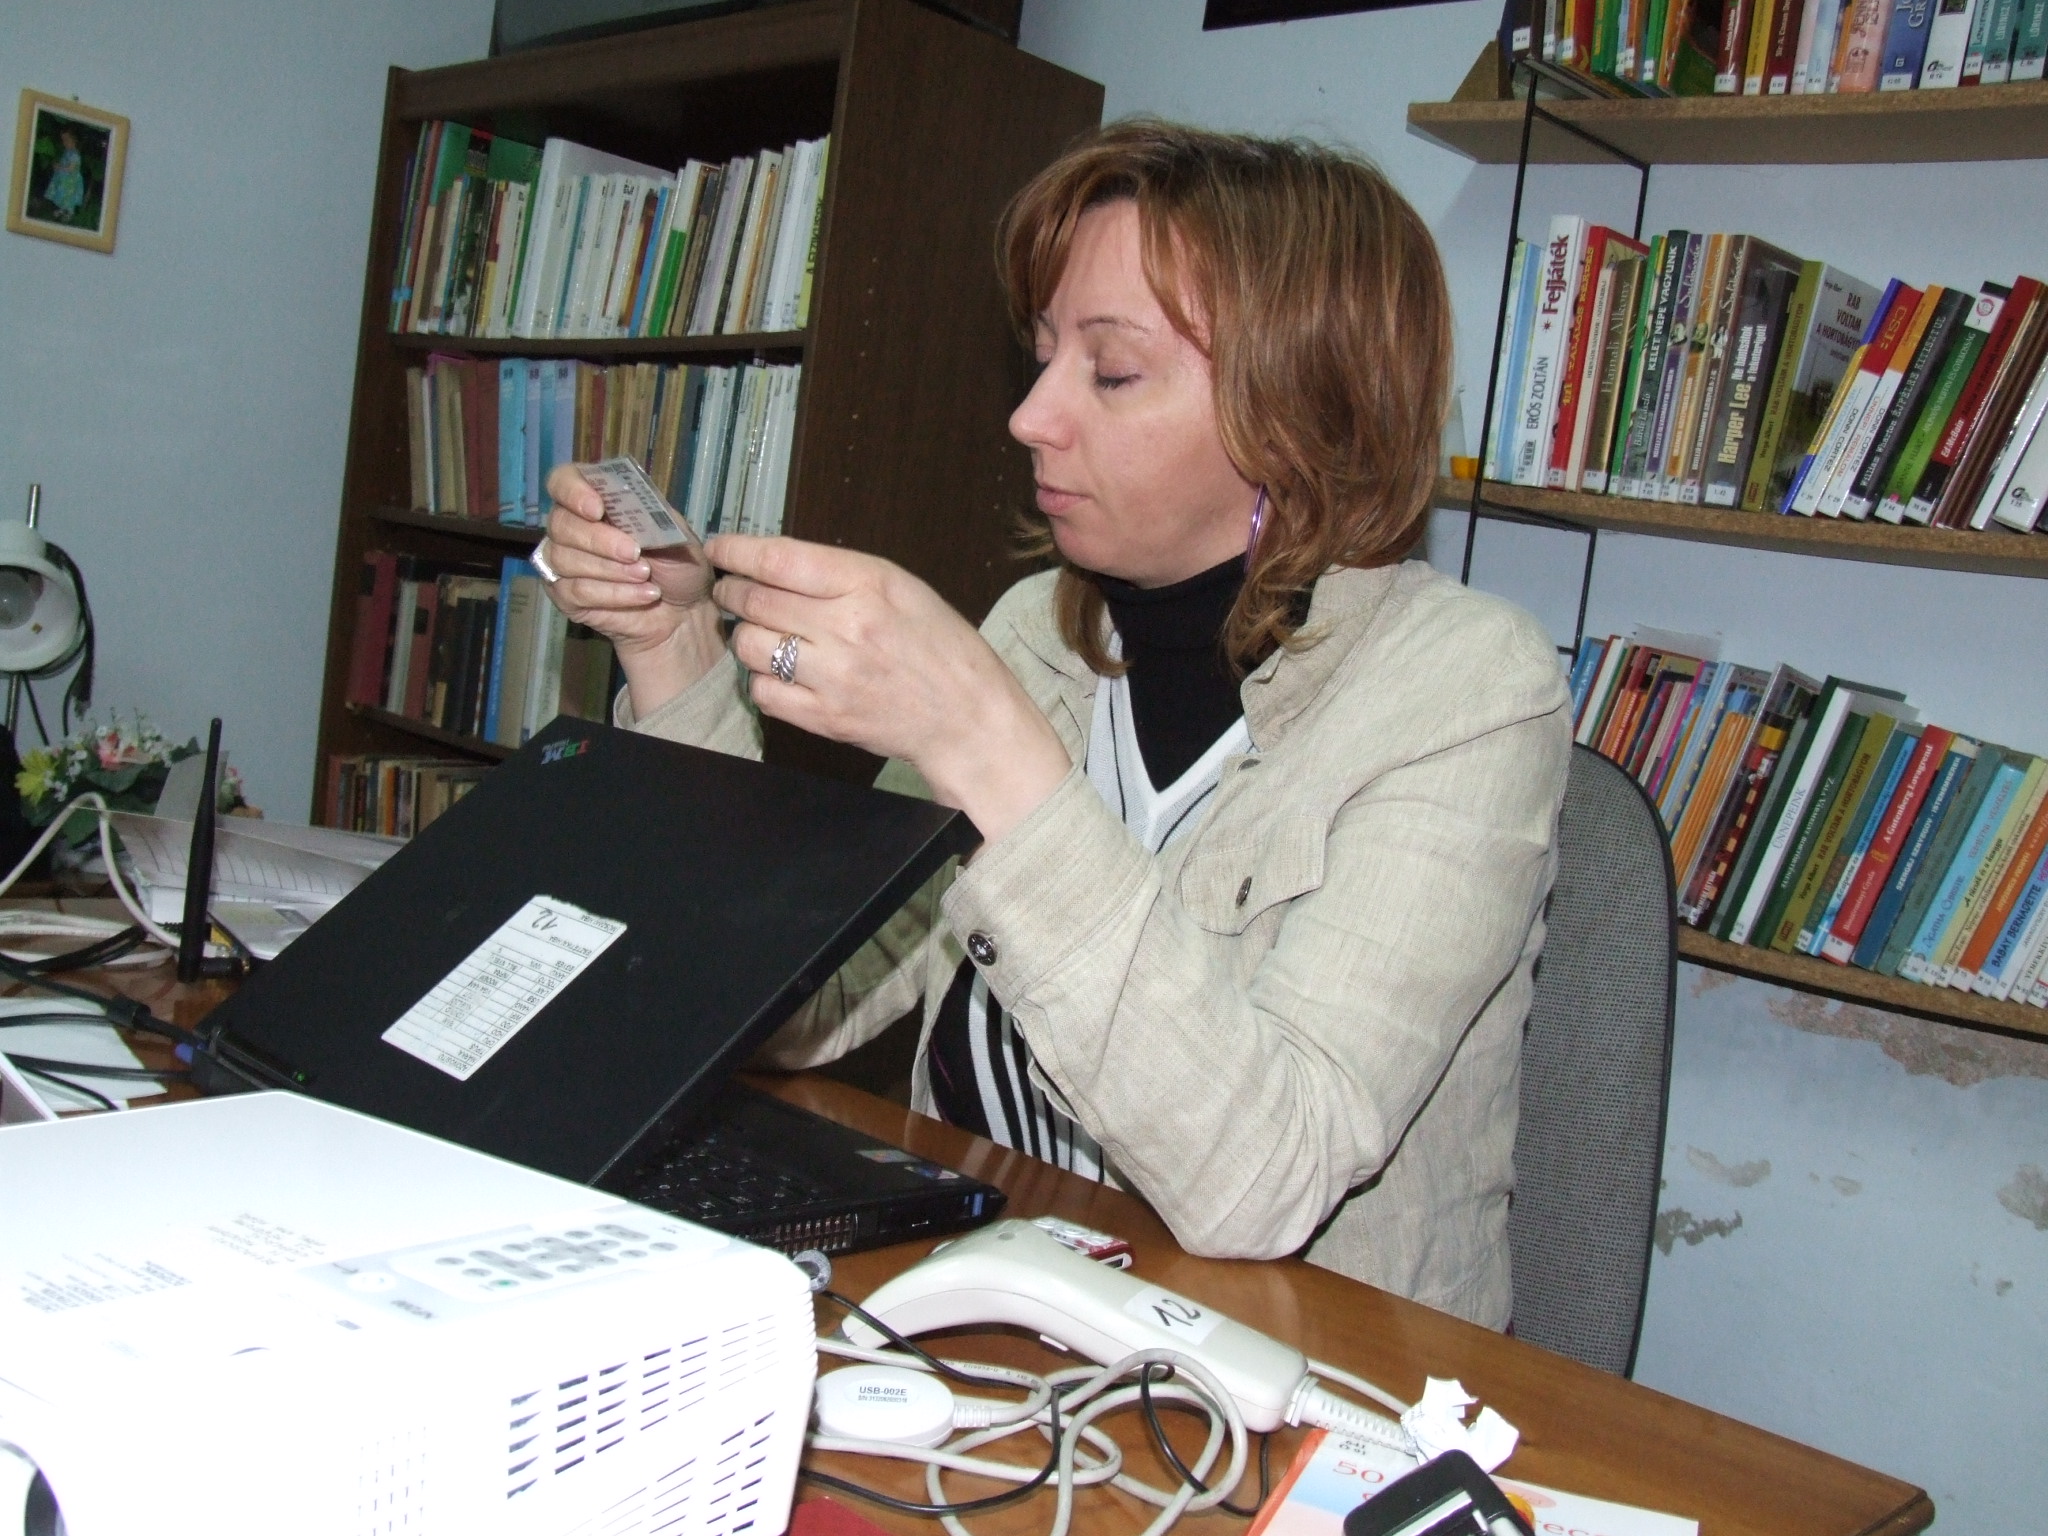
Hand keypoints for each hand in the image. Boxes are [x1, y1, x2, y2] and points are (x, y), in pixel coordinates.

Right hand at [539, 464, 723, 716]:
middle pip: (562, 525)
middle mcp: (575, 529)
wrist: (689, 616)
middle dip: (601, 542)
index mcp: (598, 501)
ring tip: (646, 580)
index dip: (574, 491)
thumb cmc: (684, 569)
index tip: (600, 506)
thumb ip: (645, 512)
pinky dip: (612, 597)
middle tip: (637, 556)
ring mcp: (567, 564)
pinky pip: (575, 594)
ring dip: (610, 573)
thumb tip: (624, 501)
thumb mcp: (675, 531)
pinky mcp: (569, 598)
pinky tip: (641, 599)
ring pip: (566, 561)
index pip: (563, 481)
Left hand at [710, 534, 1071, 844]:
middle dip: (733, 591)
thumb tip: (775, 564)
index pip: (779, 560)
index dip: (737, 552)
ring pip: (749, 645)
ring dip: (744, 634)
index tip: (719, 550)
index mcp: (869, 585)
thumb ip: (840, 574)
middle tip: (731, 590)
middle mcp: (847, 628)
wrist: (968, 718)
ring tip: (761, 633)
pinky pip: (763, 691)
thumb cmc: (939, 647)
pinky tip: (780, 671)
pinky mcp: (824, 718)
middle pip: (755, 600)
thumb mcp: (902, 588)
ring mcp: (833, 677)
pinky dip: (761, 678)